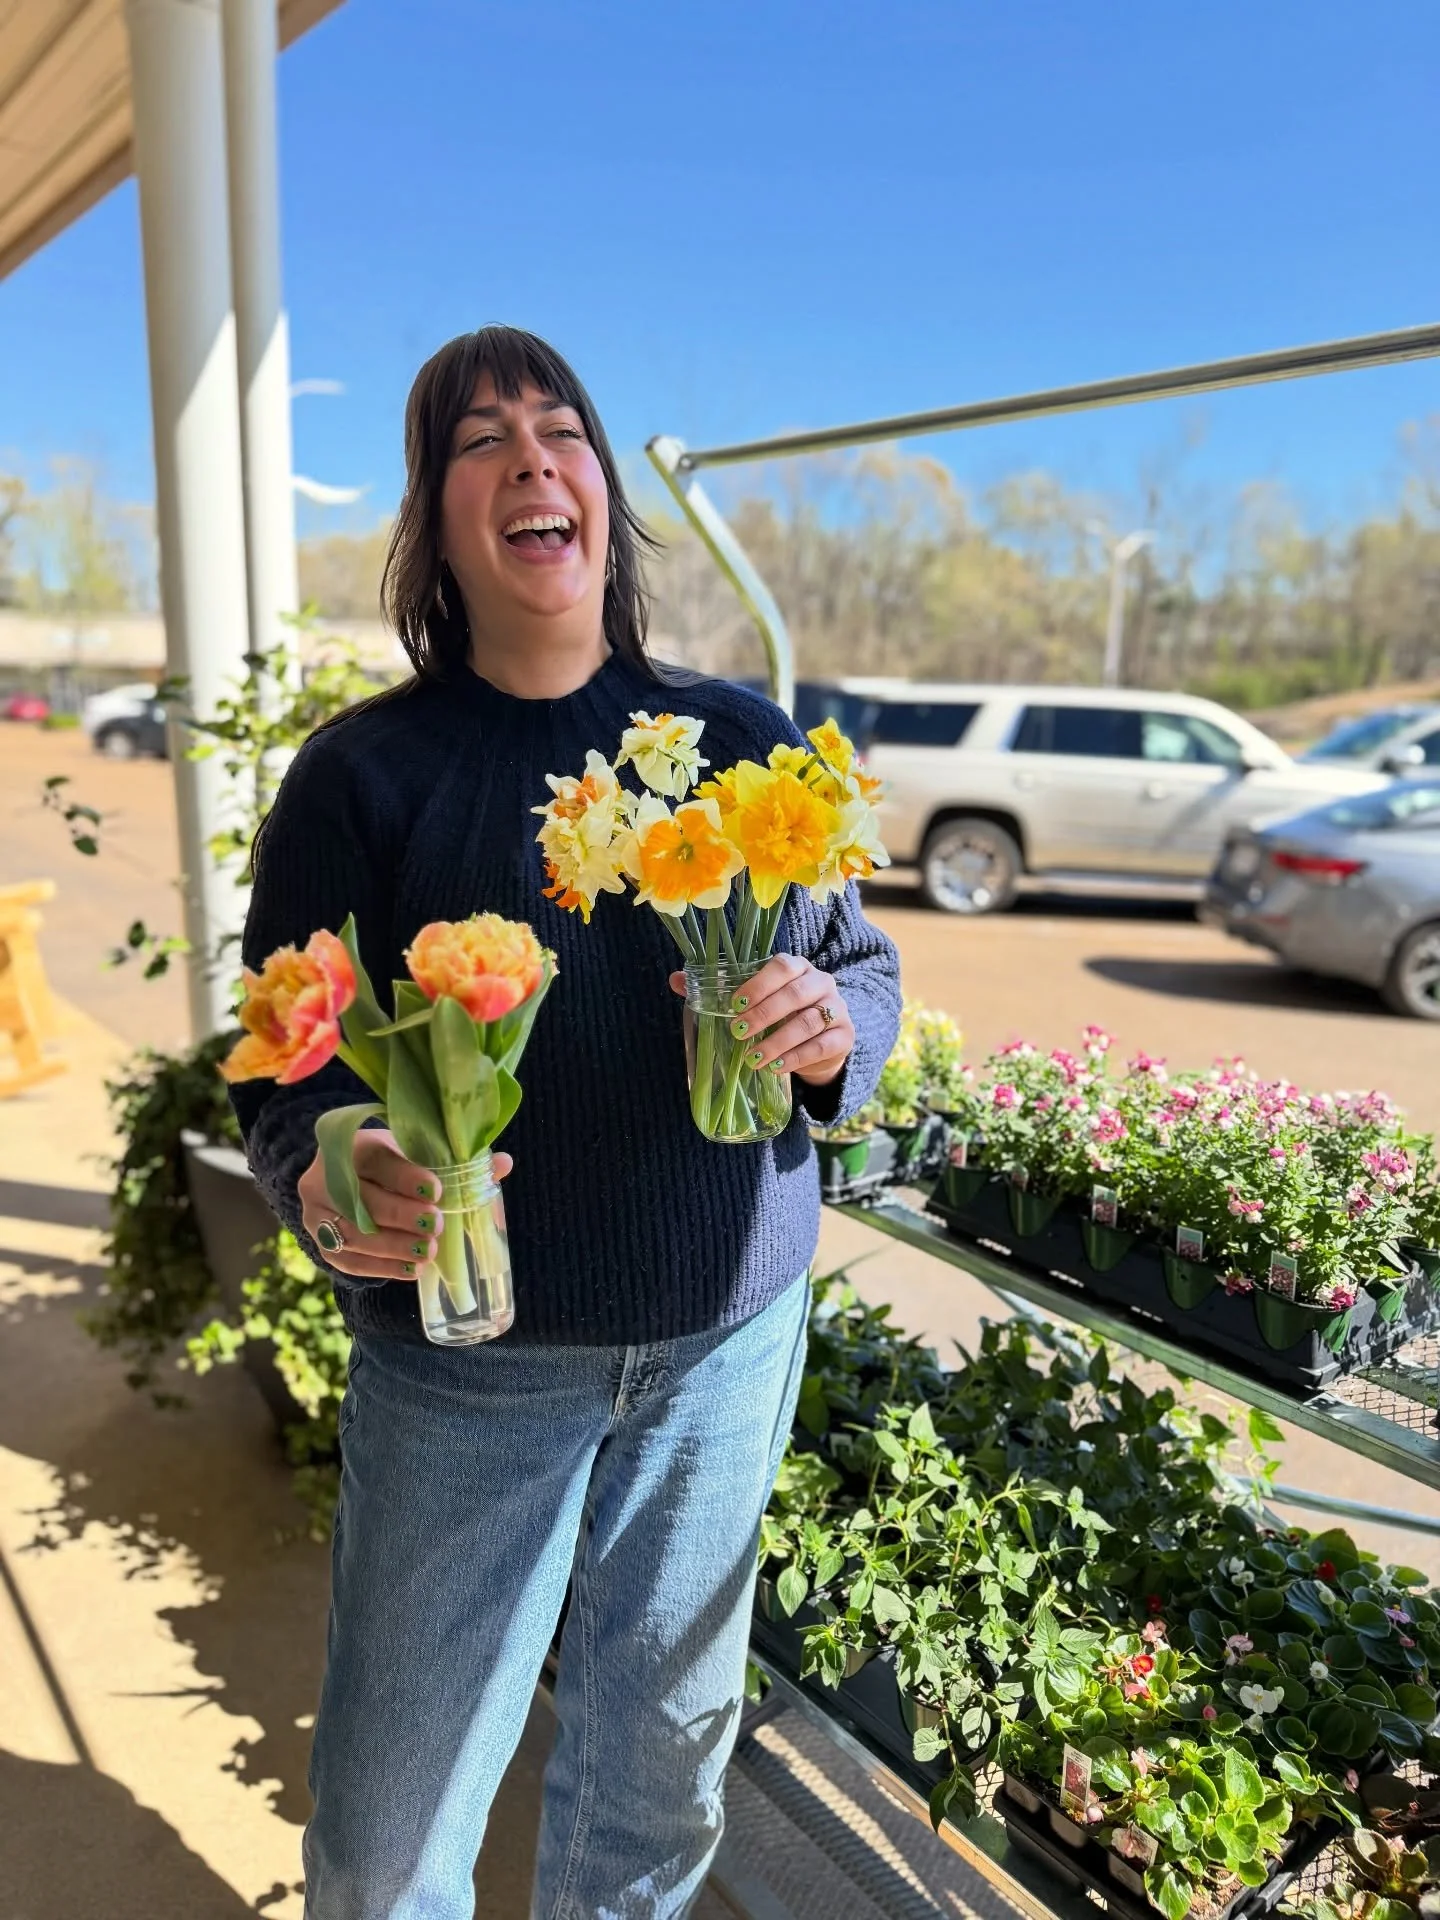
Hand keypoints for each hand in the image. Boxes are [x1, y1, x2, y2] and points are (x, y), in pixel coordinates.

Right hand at [298, 1127, 512, 1281]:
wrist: (341, 1180)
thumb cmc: (389, 1164)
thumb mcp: (412, 1152)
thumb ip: (453, 1159)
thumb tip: (502, 1164)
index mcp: (351, 1145)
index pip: (375, 1160)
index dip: (405, 1177)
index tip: (437, 1191)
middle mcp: (324, 1178)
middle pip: (363, 1200)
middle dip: (402, 1215)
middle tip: (435, 1226)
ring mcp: (316, 1214)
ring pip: (354, 1235)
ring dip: (393, 1247)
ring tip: (427, 1253)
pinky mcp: (321, 1244)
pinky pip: (349, 1260)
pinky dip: (382, 1267)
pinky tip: (411, 1270)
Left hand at [668, 953, 853, 1086]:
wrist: (821, 1042)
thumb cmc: (781, 1015)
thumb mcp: (755, 1001)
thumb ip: (719, 989)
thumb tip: (676, 980)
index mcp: (798, 967)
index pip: (782, 966)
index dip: (759, 983)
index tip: (735, 1004)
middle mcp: (821, 983)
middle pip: (796, 994)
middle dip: (764, 1014)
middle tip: (737, 1032)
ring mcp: (837, 1009)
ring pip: (809, 1022)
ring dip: (778, 1040)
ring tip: (753, 1058)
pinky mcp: (845, 1036)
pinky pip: (823, 1045)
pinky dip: (798, 1057)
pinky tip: (777, 1066)